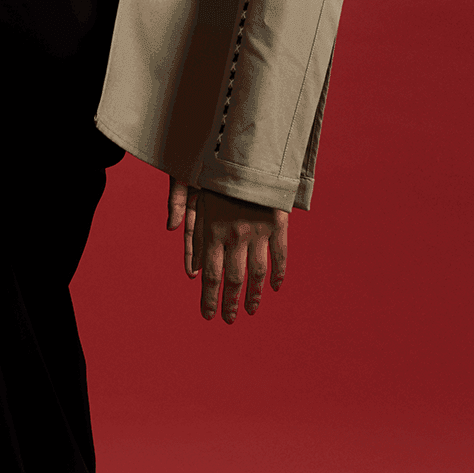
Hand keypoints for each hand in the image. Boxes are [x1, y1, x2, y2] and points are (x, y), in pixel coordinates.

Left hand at [167, 181, 288, 322]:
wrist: (247, 153)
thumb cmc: (218, 177)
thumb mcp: (200, 203)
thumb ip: (197, 236)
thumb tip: (192, 270)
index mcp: (212, 231)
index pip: (210, 275)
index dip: (209, 298)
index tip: (208, 316)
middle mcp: (234, 236)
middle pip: (232, 279)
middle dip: (229, 303)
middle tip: (229, 319)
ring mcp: (258, 231)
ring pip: (257, 272)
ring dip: (254, 295)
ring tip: (251, 310)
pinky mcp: (277, 223)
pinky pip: (280, 255)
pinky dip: (279, 273)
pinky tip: (275, 287)